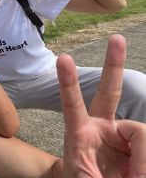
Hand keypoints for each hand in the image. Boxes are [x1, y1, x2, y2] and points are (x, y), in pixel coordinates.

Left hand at [58, 34, 145, 176]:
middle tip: (116, 39)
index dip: (68, 83)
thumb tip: (136, 170)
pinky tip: (138, 171)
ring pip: (142, 132)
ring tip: (134, 177)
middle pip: (108, 92)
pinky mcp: (137, 141)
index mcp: (79, 134)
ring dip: (142, 159)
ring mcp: (120, 133)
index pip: (72, 105)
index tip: (64, 59)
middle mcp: (101, 127)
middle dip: (112, 64)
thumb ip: (98, 172)